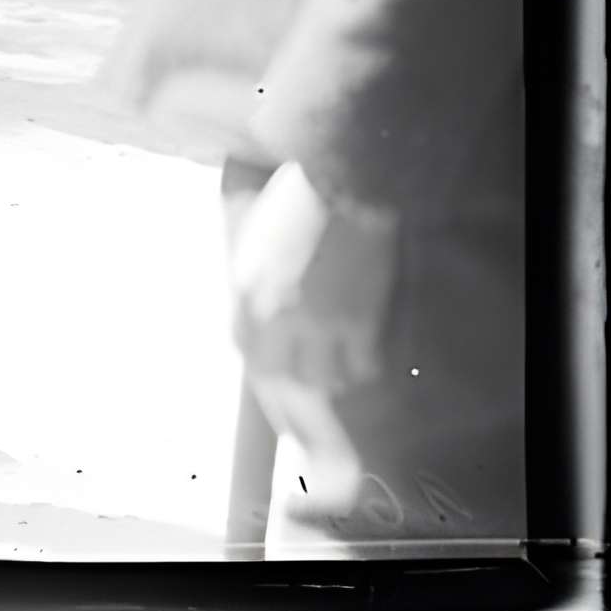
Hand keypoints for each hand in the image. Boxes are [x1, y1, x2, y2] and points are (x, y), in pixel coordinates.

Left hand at [230, 160, 398, 402]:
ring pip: (324, 382)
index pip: (248, 356)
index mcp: (246, 293)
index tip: (275, 394)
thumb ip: (250, 280)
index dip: (264, 380)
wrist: (343, 182)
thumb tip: (257, 316)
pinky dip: (362, 368)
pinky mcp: (357, 322)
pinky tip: (364, 358)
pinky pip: (361, 368)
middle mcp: (275, 316)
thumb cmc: (292, 201)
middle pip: (280, 383)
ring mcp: (317, 322)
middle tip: (304, 428)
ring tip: (337, 377)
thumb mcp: (251, 239)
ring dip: (331, 382)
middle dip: (292, 407)